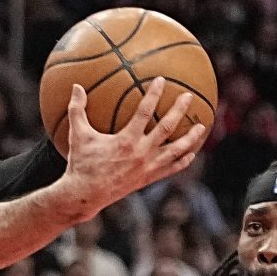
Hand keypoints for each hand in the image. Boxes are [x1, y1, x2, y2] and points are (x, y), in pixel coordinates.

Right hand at [56, 81, 206, 218]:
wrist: (85, 195)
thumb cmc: (81, 162)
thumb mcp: (78, 134)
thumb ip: (77, 109)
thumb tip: (75, 86)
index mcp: (126, 139)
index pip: (145, 111)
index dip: (154, 94)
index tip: (162, 80)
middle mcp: (141, 152)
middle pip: (166, 127)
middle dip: (179, 110)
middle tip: (189, 96)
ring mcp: (147, 167)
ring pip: (175, 150)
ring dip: (190, 138)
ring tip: (201, 127)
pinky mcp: (147, 179)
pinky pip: (170, 169)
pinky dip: (182, 162)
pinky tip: (191, 154)